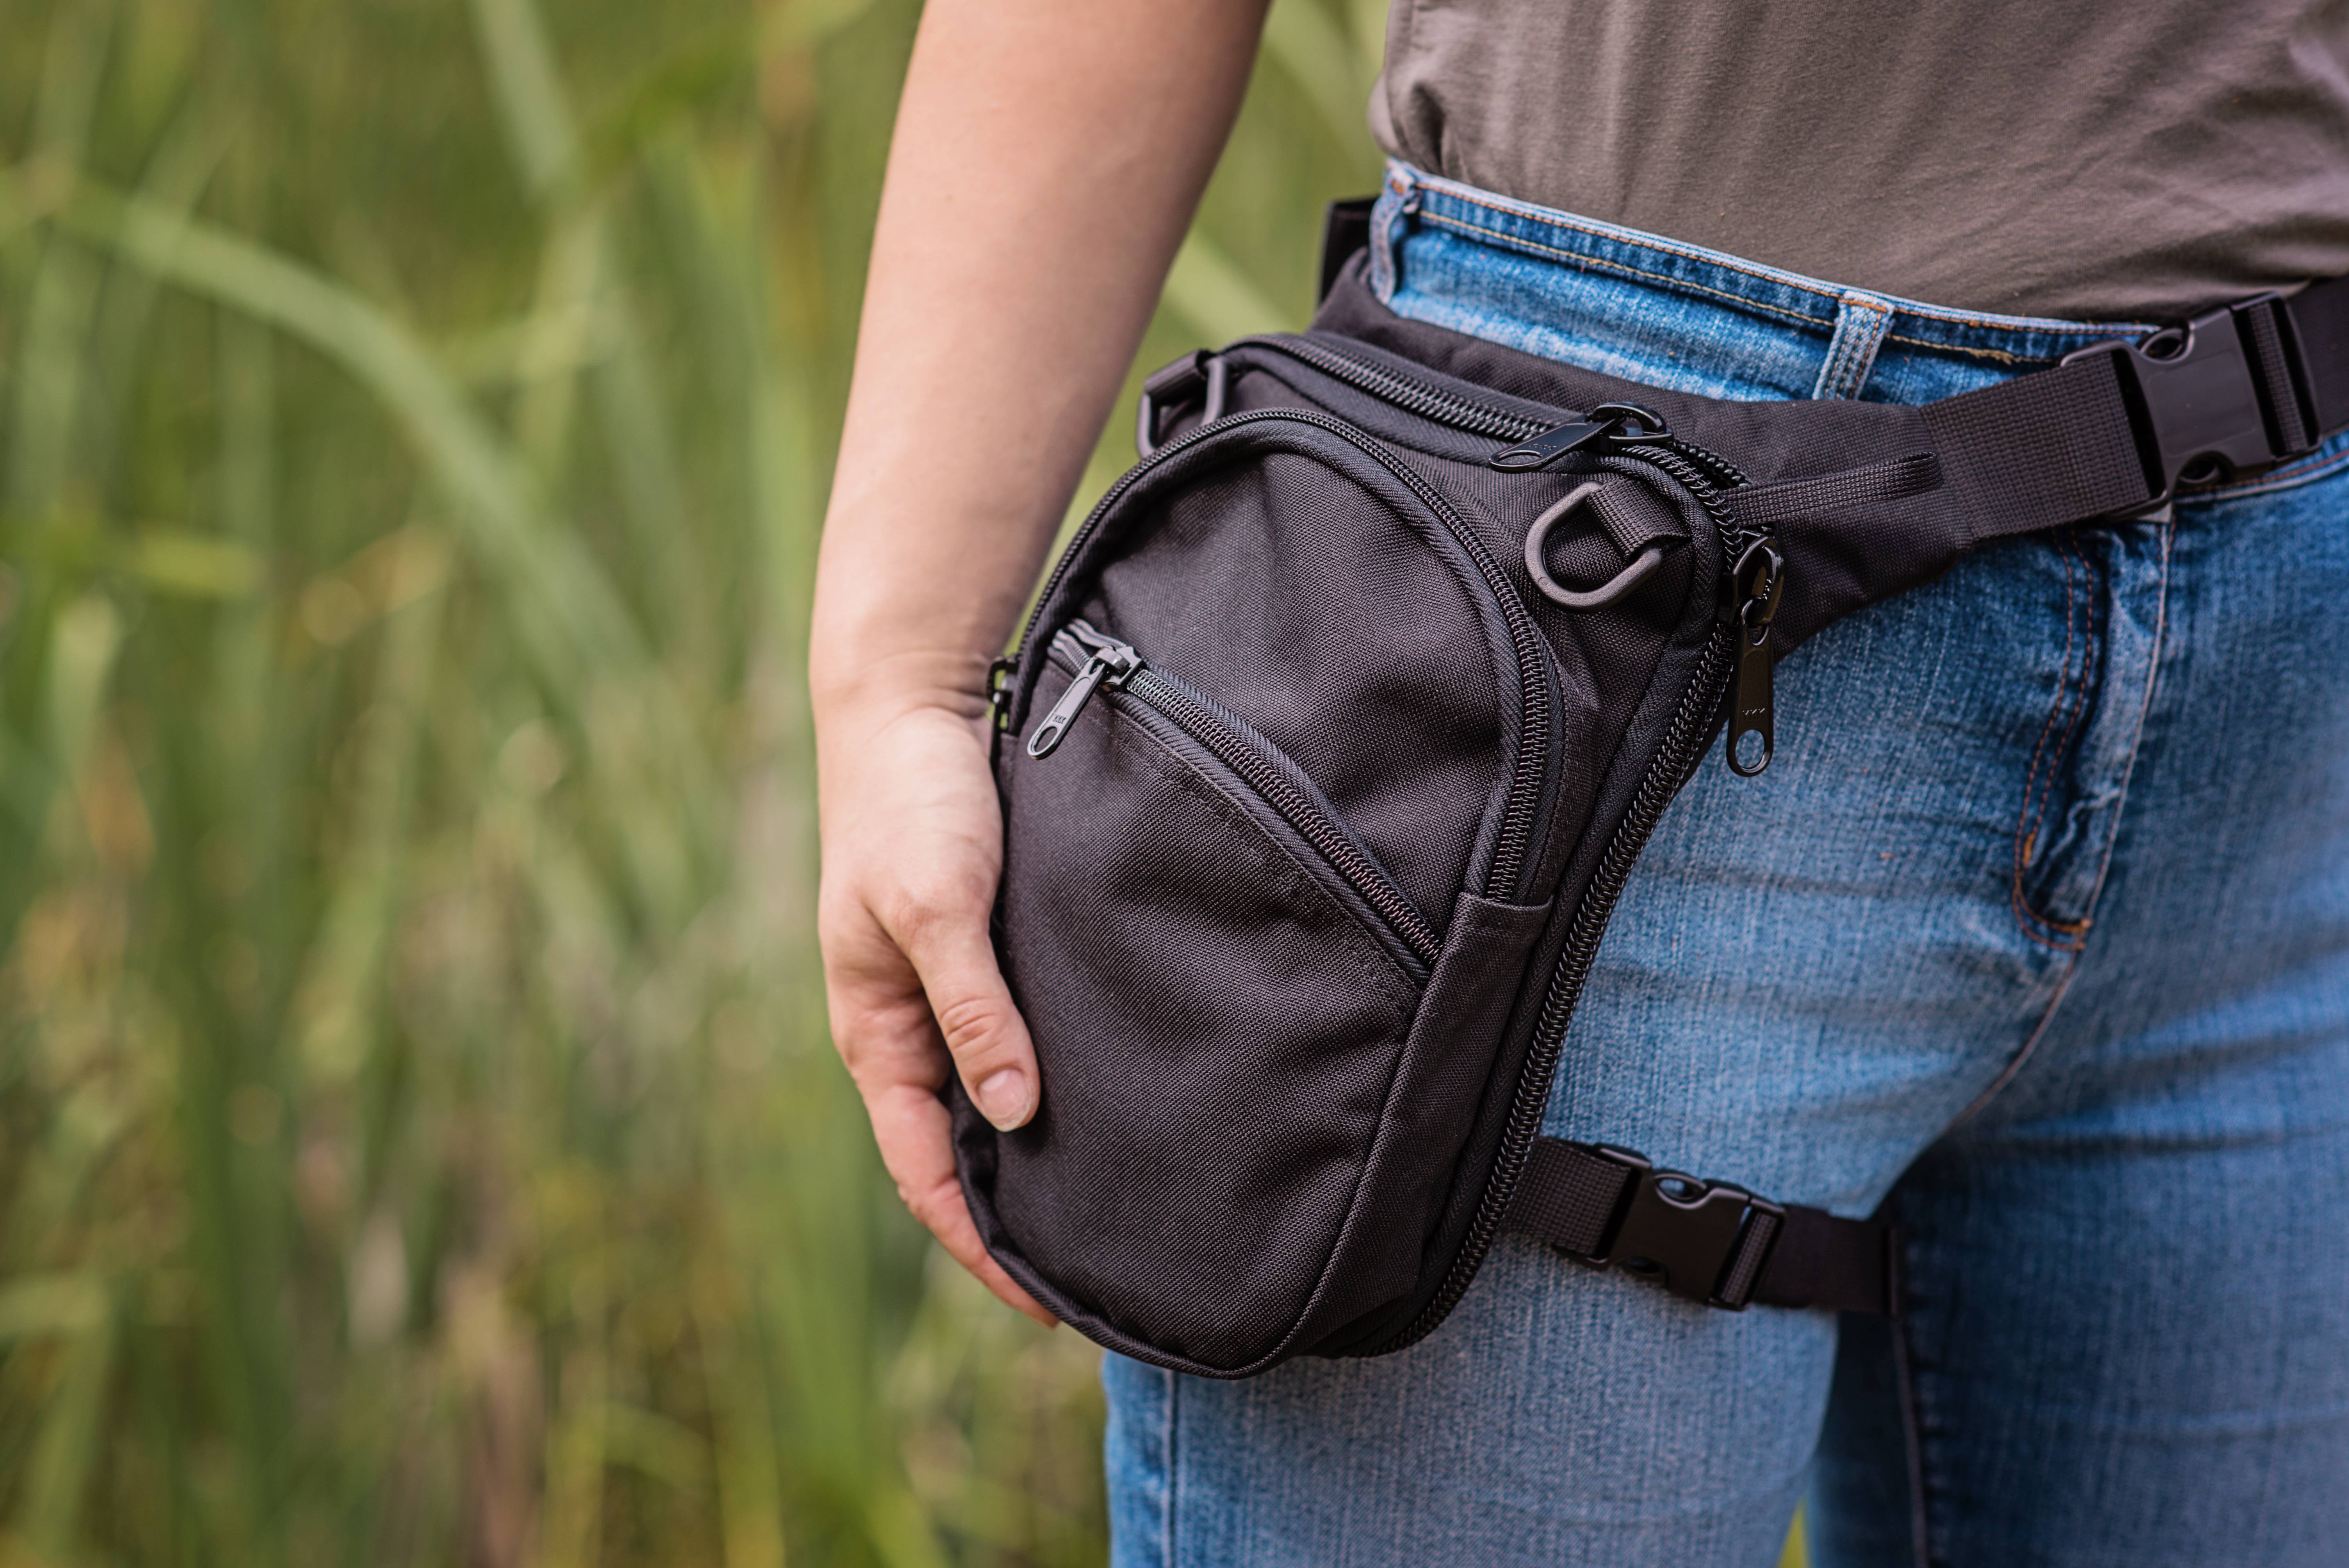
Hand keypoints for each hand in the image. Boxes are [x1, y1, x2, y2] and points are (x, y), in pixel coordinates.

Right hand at [815, 682, 1055, 1325]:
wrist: (910, 706)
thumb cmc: (912, 802)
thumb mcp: (936, 906)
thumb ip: (973, 1007)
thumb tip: (1013, 1114)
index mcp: (877, 1033)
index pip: (924, 1173)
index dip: (979, 1245)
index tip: (1045, 1303)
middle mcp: (907, 1027)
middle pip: (957, 1152)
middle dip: (1010, 1221)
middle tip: (1092, 1275)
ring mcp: (942, 994)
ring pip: (988, 1103)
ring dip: (1033, 1159)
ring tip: (1110, 1207)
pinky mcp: (981, 955)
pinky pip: (1012, 1046)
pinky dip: (1047, 1090)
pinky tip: (1102, 1104)